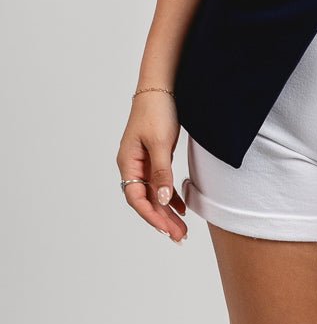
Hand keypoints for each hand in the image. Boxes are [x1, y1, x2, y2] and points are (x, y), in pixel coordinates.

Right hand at [117, 93, 187, 242]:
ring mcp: (143, 162)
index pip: (136, 198)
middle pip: (145, 200)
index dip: (151, 215)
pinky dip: (170, 196)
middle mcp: (132, 165)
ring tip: (181, 229)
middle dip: (162, 219)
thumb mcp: (161, 142)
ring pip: (154, 194)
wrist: (160, 87)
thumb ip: (161, 173)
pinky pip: (160, 183)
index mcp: (128, 163)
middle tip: (179, 236)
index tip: (166, 229)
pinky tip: (180, 208)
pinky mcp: (155, 157)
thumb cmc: (156, 111)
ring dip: (166, 211)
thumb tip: (162, 200)